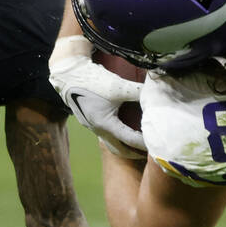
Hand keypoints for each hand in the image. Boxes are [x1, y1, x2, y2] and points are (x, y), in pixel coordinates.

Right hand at [48, 37, 145, 154]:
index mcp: (105, 124)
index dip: (144, 142)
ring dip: (124, 145)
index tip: (157, 143)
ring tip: (137, 143)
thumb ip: (138, 92)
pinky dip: (116, 136)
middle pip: (118, 150)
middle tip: (148, 152)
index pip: (129, 139)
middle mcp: (97, 129)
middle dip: (133, 153)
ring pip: (110, 142)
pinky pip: (104, 134)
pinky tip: (122, 127)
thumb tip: (155, 94)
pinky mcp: (88, 119)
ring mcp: (90, 126)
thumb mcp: (118, 86)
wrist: (68, 73)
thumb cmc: (92, 81)